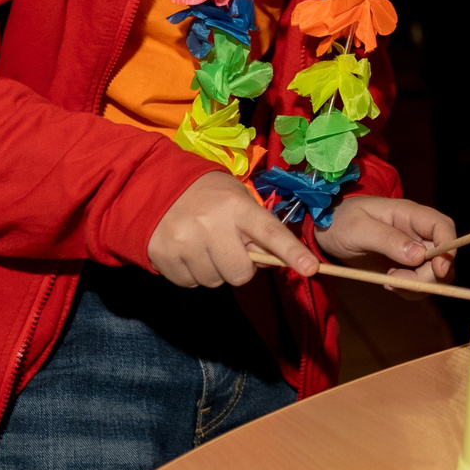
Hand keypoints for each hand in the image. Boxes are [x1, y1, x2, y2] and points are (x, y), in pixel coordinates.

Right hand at [148, 173, 318, 287]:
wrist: (158, 186)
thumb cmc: (210, 196)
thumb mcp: (239, 200)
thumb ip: (258, 229)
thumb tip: (272, 262)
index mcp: (236, 206)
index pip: (270, 233)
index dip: (292, 252)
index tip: (311, 268)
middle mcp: (210, 223)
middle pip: (240, 273)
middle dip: (240, 267)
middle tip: (229, 248)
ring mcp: (183, 241)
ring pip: (214, 281)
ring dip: (214, 270)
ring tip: (205, 246)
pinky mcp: (162, 256)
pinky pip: (189, 283)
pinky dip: (192, 273)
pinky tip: (188, 252)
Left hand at [324, 196, 458, 284]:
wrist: (327, 229)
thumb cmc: (341, 221)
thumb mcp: (358, 228)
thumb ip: (388, 240)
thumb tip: (419, 256)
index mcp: (410, 215)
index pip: (443, 227)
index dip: (449, 248)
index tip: (439, 270)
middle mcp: (418, 232)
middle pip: (444, 255)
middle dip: (429, 275)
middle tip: (396, 282)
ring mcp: (414, 250)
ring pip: (435, 273)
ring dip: (417, 285)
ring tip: (388, 281)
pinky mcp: (406, 266)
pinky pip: (420, 282)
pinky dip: (409, 289)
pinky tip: (387, 282)